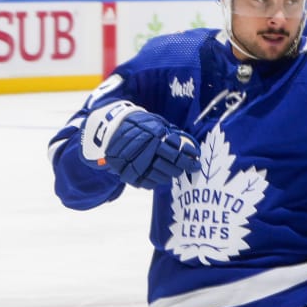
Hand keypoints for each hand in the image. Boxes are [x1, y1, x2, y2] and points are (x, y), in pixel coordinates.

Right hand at [81, 102, 199, 188]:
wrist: (110, 130)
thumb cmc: (137, 124)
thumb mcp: (154, 123)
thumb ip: (170, 134)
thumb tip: (190, 147)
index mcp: (153, 138)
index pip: (176, 155)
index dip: (188, 161)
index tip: (196, 163)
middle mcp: (145, 152)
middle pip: (171, 168)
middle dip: (181, 169)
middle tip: (187, 167)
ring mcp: (135, 165)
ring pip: (161, 177)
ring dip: (169, 175)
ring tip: (172, 171)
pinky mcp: (128, 174)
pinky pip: (148, 183)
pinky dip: (156, 180)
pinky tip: (159, 174)